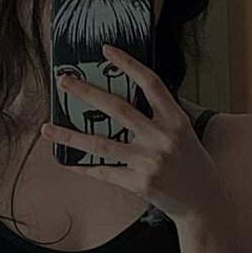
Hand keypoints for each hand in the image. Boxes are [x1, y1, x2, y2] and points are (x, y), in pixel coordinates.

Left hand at [41, 44, 224, 221]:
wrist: (204, 202)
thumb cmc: (192, 163)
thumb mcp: (186, 132)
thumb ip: (164, 112)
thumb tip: (136, 88)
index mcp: (175, 119)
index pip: (150, 83)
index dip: (128, 64)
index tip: (106, 51)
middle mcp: (161, 137)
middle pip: (117, 109)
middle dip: (86, 92)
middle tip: (63, 81)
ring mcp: (149, 161)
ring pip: (101, 144)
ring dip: (71, 135)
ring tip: (48, 127)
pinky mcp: (139, 183)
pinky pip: (104, 172)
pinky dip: (83, 167)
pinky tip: (66, 161)